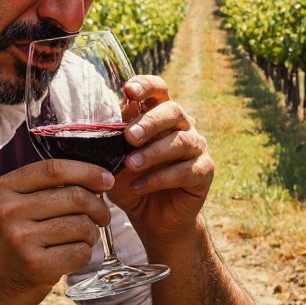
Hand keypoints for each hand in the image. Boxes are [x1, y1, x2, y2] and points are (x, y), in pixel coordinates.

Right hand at [0, 159, 111, 304]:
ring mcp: (20, 240)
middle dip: (98, 206)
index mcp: (1, 190)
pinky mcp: (34, 267)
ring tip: (82, 240)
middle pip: (74, 196)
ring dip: (91, 234)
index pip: (54, 169)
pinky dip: (83, 255)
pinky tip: (71, 257)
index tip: (106, 179)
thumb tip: (88, 178)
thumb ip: (33, 191)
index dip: (87, 171)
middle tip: (102, 217)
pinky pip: (79, 253)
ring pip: (81, 226)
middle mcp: (8, 211)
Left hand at [109, 75, 213, 244]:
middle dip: (150, 122)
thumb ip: (112, 139)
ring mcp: (197, 147)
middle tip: (129, 137)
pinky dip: (159, 179)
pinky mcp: (204, 171)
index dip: (145, 85)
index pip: (158, 89)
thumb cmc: (132, 182)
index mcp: (160, 115)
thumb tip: (101, 119)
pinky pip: (186, 170)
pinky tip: (139, 186)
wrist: (153, 219)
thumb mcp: (115, 160)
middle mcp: (182, 126)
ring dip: (153, 153)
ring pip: (181, 141)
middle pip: (173, 110)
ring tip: (131, 165)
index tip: (129, 90)